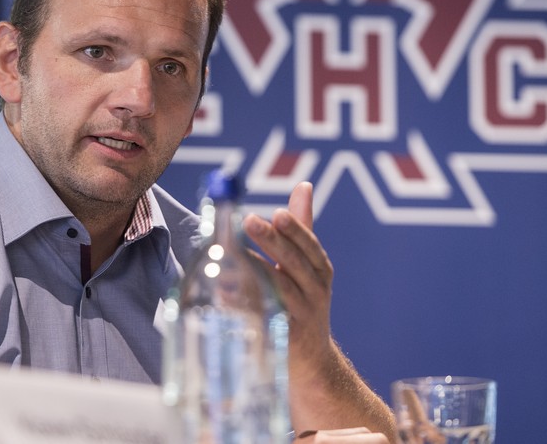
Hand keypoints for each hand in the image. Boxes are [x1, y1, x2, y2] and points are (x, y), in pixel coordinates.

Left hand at [243, 183, 396, 440]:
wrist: (313, 362)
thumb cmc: (305, 301)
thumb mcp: (309, 265)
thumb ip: (302, 227)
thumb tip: (304, 185)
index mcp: (320, 269)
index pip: (310, 245)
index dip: (295, 230)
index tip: (277, 213)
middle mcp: (315, 291)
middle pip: (295, 263)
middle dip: (273, 242)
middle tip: (249, 221)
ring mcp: (302, 315)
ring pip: (281, 289)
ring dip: (257, 270)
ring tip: (234, 253)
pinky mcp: (285, 337)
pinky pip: (265, 318)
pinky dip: (246, 305)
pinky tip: (226, 293)